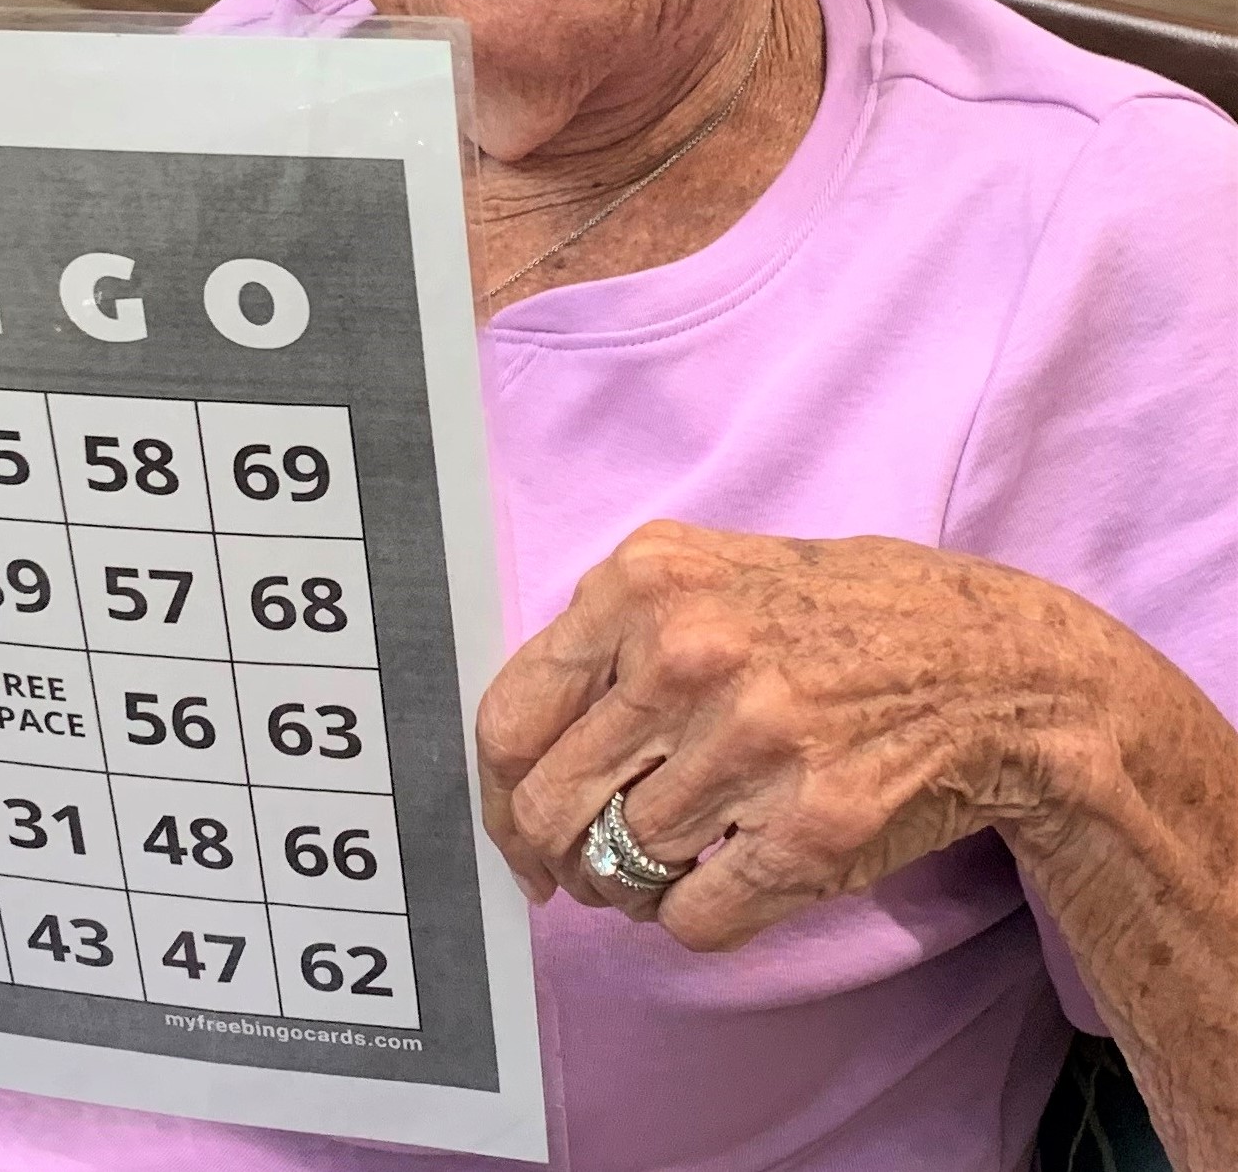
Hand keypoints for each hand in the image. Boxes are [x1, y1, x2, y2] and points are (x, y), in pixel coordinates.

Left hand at [477, 519, 1083, 950]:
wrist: (995, 663)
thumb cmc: (838, 617)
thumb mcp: (709, 574)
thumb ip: (609, 639)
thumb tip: (516, 752)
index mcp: (645, 580)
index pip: (511, 719)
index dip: (498, 794)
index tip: (514, 825)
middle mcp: (689, 653)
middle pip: (551, 806)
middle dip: (557, 853)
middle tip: (587, 862)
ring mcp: (752, 742)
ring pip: (621, 868)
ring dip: (638, 882)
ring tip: (686, 847)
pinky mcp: (812, 827)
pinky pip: (694, 919)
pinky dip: (696, 916)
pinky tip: (732, 873)